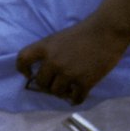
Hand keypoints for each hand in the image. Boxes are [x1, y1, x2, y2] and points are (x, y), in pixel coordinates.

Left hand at [15, 13, 129, 104]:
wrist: (107, 31)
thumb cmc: (84, 32)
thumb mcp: (58, 37)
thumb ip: (49, 52)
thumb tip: (45, 70)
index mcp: (44, 47)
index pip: (22, 59)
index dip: (23, 69)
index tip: (29, 74)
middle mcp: (53, 61)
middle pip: (41, 83)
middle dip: (47, 85)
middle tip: (56, 83)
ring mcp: (68, 73)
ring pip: (56, 92)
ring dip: (62, 92)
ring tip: (68, 88)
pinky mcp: (84, 82)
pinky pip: (75, 98)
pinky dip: (76, 99)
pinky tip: (78, 96)